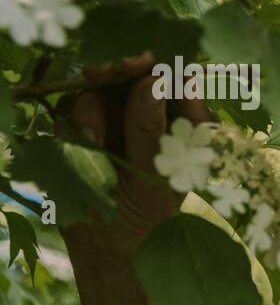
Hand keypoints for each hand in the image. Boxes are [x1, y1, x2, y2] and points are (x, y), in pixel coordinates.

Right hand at [57, 54, 209, 264]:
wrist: (107, 243)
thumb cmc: (148, 213)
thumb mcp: (156, 177)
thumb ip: (151, 130)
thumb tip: (153, 79)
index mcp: (182, 122)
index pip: (176, 78)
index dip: (159, 64)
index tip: (138, 62)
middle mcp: (149, 112)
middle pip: (133, 73)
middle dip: (116, 70)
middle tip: (100, 72)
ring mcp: (114, 116)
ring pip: (99, 89)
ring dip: (92, 109)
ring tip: (95, 144)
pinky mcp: (82, 125)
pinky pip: (73, 109)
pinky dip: (75, 125)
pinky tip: (85, 147)